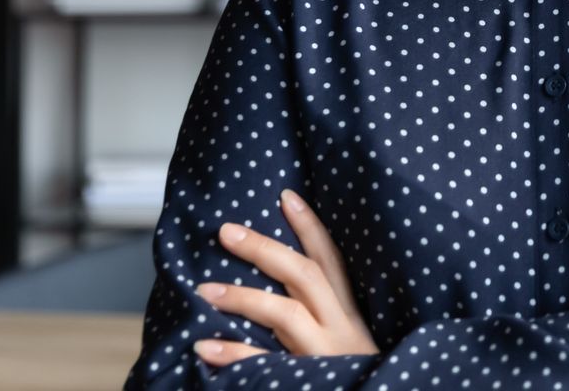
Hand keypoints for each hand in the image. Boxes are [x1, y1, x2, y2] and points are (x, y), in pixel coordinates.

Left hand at [192, 188, 380, 366]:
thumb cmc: (364, 373)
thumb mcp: (355, 341)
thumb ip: (331, 317)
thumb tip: (291, 293)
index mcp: (352, 314)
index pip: (333, 261)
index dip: (311, 227)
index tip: (286, 196)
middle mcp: (342, 327)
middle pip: (305, 275)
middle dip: (265, 248)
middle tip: (226, 230)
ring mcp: (325, 353)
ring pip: (285, 312)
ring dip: (242, 296)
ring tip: (204, 288)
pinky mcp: (309, 380)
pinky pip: (265, 364)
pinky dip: (233, 354)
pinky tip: (204, 348)